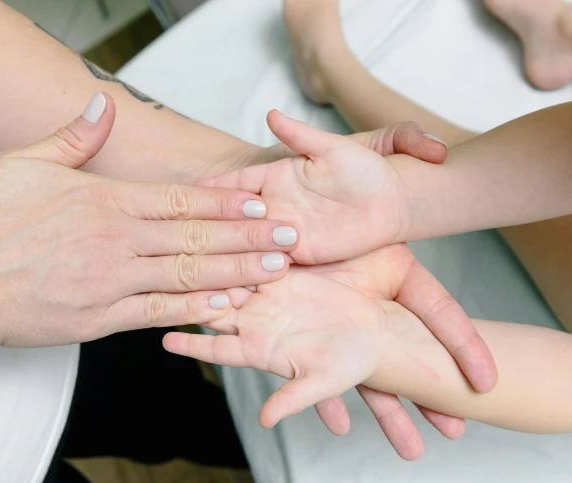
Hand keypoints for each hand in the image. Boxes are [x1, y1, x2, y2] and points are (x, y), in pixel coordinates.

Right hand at [0, 92, 299, 359]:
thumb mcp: (23, 162)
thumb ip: (74, 135)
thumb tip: (104, 104)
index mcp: (102, 200)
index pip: (179, 199)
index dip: (225, 201)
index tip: (261, 202)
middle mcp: (114, 241)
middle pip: (195, 237)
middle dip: (248, 237)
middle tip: (290, 238)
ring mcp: (108, 283)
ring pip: (186, 275)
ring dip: (235, 272)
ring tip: (274, 271)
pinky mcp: (96, 321)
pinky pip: (156, 313)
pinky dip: (194, 309)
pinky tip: (225, 306)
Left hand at [164, 244, 496, 459]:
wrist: (379, 334)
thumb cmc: (353, 363)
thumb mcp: (324, 383)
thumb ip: (293, 399)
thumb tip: (265, 421)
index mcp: (259, 350)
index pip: (217, 348)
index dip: (193, 344)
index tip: (165, 341)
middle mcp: (255, 322)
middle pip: (213, 309)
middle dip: (191, 297)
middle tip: (165, 283)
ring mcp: (266, 296)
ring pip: (228, 279)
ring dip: (210, 268)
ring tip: (181, 254)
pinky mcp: (282, 273)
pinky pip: (254, 257)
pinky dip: (239, 249)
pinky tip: (220, 234)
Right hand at [199, 111, 444, 264]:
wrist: (391, 202)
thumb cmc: (365, 170)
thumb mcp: (334, 148)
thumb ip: (301, 136)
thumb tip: (271, 114)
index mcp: (277, 177)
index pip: (236, 183)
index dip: (213, 189)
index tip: (187, 194)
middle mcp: (276, 206)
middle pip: (234, 216)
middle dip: (211, 224)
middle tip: (181, 234)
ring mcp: (285, 232)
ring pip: (247, 242)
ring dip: (227, 250)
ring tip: (196, 261)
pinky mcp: (299, 255)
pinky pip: (269, 263)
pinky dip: (251, 269)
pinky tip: (229, 278)